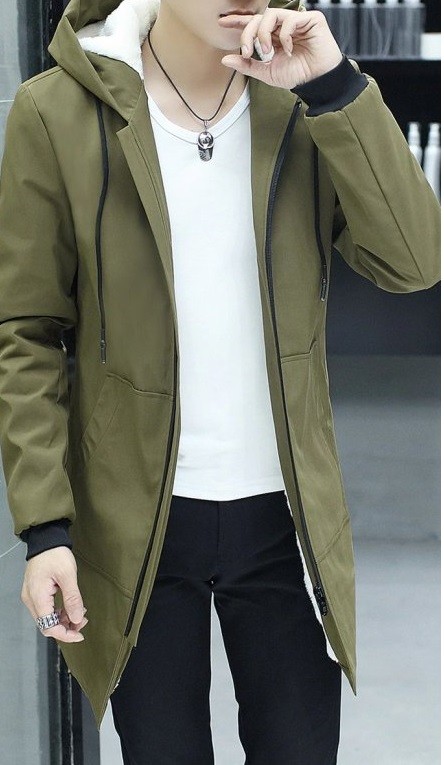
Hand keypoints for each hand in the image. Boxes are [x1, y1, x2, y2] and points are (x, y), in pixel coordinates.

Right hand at [21, 547, 87, 642]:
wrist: (46, 539)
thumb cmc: (55, 554)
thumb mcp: (68, 575)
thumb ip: (72, 599)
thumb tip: (77, 619)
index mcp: (37, 597)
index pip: (48, 626)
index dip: (65, 634)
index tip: (79, 634)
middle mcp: (31, 600)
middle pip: (46, 625)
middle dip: (65, 627)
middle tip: (82, 622)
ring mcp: (32, 596)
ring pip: (46, 618)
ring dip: (63, 620)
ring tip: (79, 614)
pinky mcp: (35, 592)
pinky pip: (46, 609)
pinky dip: (58, 612)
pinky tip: (70, 607)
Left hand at [219, 8, 342, 89]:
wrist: (317, 81)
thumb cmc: (297, 75)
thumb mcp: (267, 72)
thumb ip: (247, 65)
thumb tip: (225, 59)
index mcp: (273, 36)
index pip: (254, 24)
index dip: (238, 21)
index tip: (222, 21)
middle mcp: (283, 26)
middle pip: (259, 18)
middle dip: (248, 33)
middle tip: (247, 51)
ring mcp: (296, 22)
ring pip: (272, 15)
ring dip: (263, 33)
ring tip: (267, 51)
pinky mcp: (310, 20)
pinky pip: (290, 19)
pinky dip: (285, 35)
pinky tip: (288, 49)